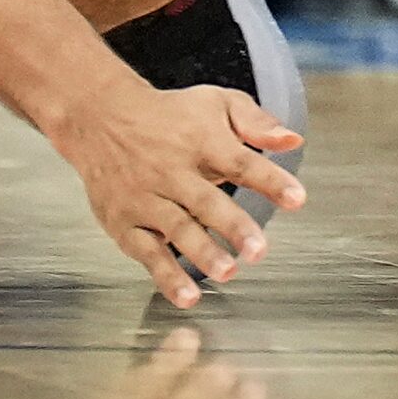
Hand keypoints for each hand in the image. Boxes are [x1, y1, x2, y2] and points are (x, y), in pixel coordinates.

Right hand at [43, 70, 306, 307]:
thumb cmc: (169, 116)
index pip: (240, 162)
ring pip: (176, 228)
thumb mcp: (215, 103)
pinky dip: (166, 276)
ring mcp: (146, 198)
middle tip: (259, 251)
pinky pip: (146, 252)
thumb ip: (256, 123)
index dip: (270, 180)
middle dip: (234, 226)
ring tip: (228, 271)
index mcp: (201, 140)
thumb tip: (293, 140)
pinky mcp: (125, 223)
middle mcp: (172, 170)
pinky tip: (187, 295)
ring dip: (203, 252)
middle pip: (206, 200)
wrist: (100, 118)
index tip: (297, 199)